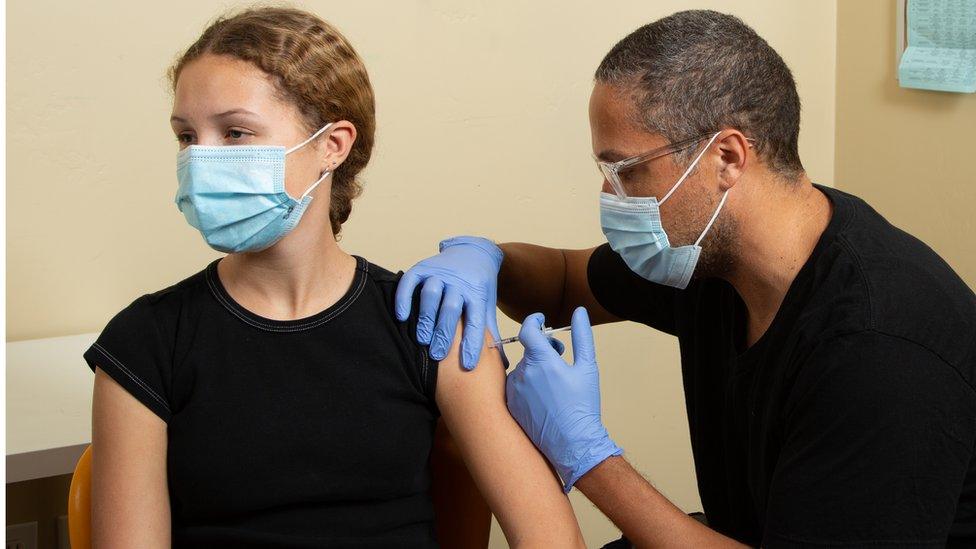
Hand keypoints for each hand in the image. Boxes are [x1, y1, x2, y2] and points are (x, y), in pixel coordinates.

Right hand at [395, 236, 504, 369]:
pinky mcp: (423, 267)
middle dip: (444, 333)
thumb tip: (501, 363)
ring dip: (426, 317)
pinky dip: (404, 298)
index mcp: (477, 293)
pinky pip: (411, 281)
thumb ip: (489, 332)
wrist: (475, 252)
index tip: (467, 365)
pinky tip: (402, 316)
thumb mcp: (486, 305)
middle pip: (451, 308)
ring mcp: (440, 273)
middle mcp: (459, 282)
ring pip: (432, 294)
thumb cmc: (479, 287)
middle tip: (437, 356)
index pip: (476, 321)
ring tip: (421, 340)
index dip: (472, 343)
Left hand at [506, 307, 622, 491]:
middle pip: (529, 350)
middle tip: (561, 358)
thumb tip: (579, 312)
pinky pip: (516, 386)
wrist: (573, 443)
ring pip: (523, 369)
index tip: (540, 320)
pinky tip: (543, 398)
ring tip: (554, 384)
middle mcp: (522, 373)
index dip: (533, 321)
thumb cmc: (582, 406)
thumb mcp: (587, 368)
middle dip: (544, 350)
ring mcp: (513, 390)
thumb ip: (582, 336)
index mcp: (540, 361)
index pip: (527, 330)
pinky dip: (527, 385)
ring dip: (536, 369)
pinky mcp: (510, 405)